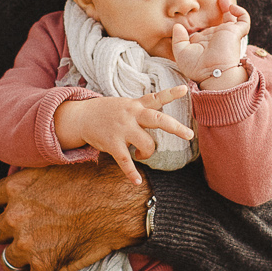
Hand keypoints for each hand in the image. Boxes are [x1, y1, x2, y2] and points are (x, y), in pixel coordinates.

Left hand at [0, 162, 148, 270]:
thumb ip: (39, 175)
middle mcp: (15, 216)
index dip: (8, 203)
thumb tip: (38, 175)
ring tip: (39, 258)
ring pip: (9, 260)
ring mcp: (27, 244)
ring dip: (22, 260)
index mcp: (17, 188)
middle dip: (11, 234)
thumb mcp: (61, 165)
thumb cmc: (99, 179)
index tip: (20, 207)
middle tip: (30, 234)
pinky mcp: (44, 266)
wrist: (121, 205)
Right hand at [54, 87, 193, 181]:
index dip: (171, 93)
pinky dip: (132, 172)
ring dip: (148, 153)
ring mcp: (122, 129)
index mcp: (136, 105)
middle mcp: (131, 115)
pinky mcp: (112, 143)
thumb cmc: (109, 112)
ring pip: (146, 143)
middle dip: (175, 127)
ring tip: (141, 154)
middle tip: (189, 135)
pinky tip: (137, 181)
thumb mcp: (125, 104)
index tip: (185, 88)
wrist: (82, 116)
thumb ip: (142, 110)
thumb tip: (162, 121)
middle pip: (157, 120)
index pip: (156, 97)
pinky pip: (125, 161)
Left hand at [171, 0, 250, 88]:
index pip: (204, 29)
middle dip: (219, 10)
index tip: (193, 12)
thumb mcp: (181, 53)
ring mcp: (226, 34)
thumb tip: (177, 26)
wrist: (213, 72)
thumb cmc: (197, 67)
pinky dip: (241, 12)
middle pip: (219, 21)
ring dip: (228, 7)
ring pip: (232, 18)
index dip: (200, 21)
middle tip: (216, 0)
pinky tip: (231, 7)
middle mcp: (216, 37)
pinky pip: (244, 20)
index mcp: (204, 42)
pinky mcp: (235, 32)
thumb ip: (178, 39)